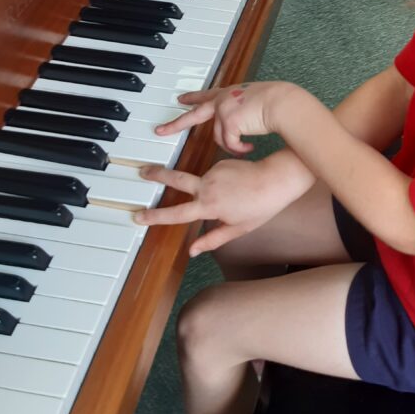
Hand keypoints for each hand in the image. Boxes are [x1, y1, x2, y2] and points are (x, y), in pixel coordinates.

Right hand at [136, 157, 294, 254]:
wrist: (276, 179)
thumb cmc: (261, 207)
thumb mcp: (238, 229)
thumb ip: (212, 239)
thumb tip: (193, 250)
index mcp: (209, 206)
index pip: (175, 214)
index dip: (155, 216)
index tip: (138, 216)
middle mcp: (207, 187)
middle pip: (174, 179)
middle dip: (156, 175)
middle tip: (142, 171)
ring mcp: (213, 172)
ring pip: (197, 179)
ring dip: (200, 184)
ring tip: (228, 195)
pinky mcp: (221, 162)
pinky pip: (212, 175)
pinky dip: (217, 182)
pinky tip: (235, 187)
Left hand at [154, 82, 291, 155]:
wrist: (283, 104)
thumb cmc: (278, 103)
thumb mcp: (256, 101)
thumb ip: (244, 108)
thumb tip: (242, 121)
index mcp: (229, 93)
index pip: (207, 95)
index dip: (193, 97)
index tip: (181, 99)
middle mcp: (223, 100)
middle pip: (194, 114)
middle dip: (175, 124)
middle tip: (160, 130)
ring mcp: (224, 110)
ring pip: (219, 137)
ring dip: (233, 145)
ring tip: (245, 147)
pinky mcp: (228, 122)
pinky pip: (230, 143)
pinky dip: (240, 149)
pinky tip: (250, 148)